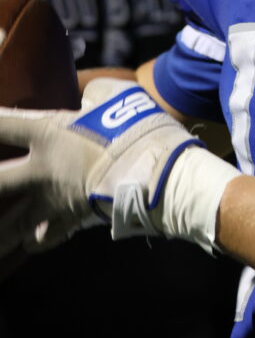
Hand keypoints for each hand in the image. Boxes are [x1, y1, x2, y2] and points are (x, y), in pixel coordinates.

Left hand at [0, 78, 239, 255]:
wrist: (157, 174)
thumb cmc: (138, 128)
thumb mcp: (116, 94)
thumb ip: (94, 94)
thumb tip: (88, 99)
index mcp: (49, 132)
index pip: (3, 123)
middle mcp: (42, 170)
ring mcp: (54, 201)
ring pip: (10, 223)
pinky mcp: (71, 222)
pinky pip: (42, 238)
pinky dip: (34, 240)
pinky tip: (28, 242)